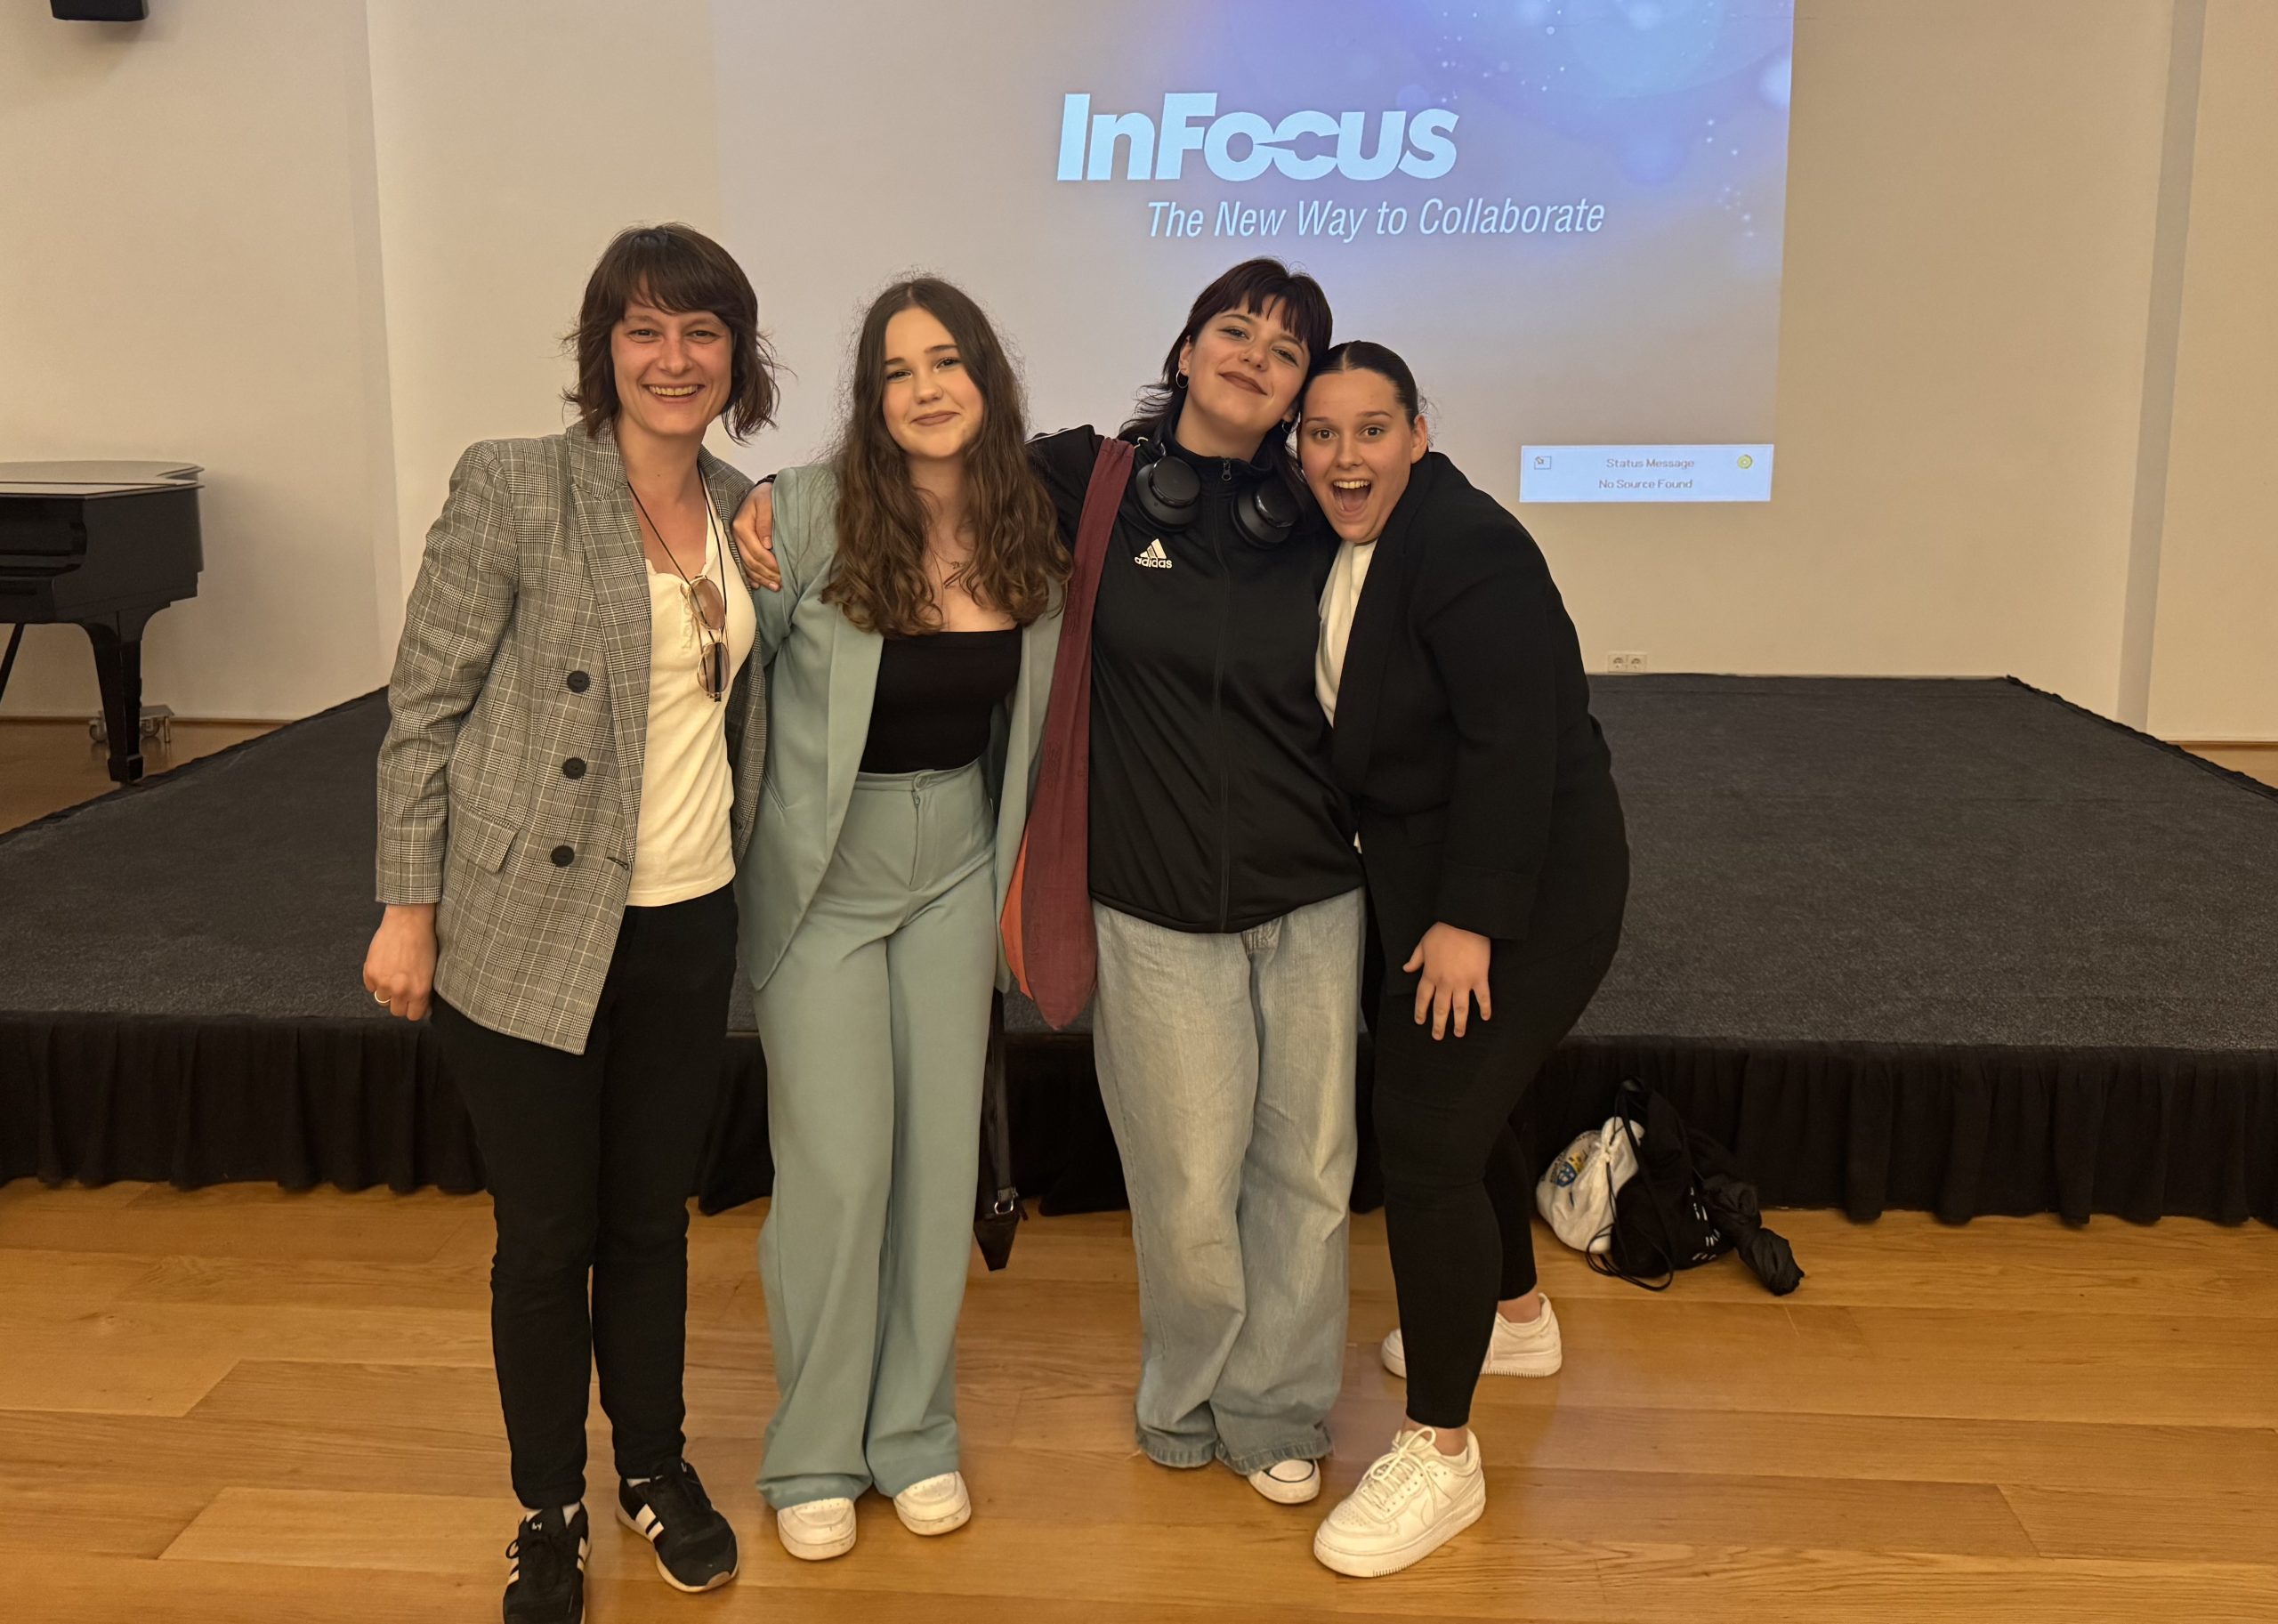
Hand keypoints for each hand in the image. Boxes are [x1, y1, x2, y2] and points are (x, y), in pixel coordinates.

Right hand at [363, 903, 437, 1020]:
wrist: (409, 921)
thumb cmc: (424, 942)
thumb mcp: (431, 970)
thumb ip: (423, 990)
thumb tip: (420, 1005)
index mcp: (419, 991)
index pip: (413, 1016)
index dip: (413, 1009)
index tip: (414, 1003)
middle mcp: (400, 990)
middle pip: (396, 1011)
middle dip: (400, 1002)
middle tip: (403, 989)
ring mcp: (383, 982)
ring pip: (382, 1000)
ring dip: (387, 992)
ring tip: (393, 977)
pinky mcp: (370, 972)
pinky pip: (370, 986)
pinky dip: (375, 980)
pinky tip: (384, 967)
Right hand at [731, 482, 779, 590]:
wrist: (759, 493)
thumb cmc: (765, 496)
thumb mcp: (766, 502)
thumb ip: (766, 521)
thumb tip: (767, 544)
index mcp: (742, 526)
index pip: (755, 551)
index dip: (769, 563)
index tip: (782, 571)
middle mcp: (736, 536)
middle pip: (750, 561)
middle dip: (766, 574)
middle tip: (781, 582)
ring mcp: (737, 542)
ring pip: (747, 566)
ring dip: (761, 578)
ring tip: (775, 586)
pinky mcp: (740, 545)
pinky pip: (743, 564)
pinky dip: (751, 576)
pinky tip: (758, 585)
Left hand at [1405, 923, 1492, 1039]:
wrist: (1465, 923)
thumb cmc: (1443, 931)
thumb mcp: (1423, 944)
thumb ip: (1415, 959)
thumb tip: (1406, 969)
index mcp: (1430, 974)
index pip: (1423, 998)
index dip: (1421, 1011)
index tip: (1420, 1021)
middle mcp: (1445, 982)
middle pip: (1441, 1008)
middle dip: (1438, 1024)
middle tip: (1438, 1036)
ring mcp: (1463, 982)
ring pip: (1460, 1009)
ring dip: (1459, 1023)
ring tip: (1459, 1034)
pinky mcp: (1479, 978)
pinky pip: (1482, 998)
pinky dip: (1484, 1008)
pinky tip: (1485, 1018)